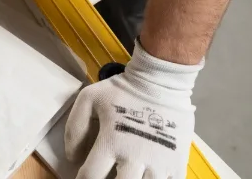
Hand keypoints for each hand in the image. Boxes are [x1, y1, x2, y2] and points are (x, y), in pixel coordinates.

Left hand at [64, 41, 202, 178]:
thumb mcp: (88, 98)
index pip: (90, 176)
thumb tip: (73, 158)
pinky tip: (149, 175)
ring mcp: (158, 163)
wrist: (161, 81)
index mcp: (111, 142)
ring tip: (129, 174)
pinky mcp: (177, 164)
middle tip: (109, 175)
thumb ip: (74, 127)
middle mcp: (134, 157)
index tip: (85, 177)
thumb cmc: (123, 90)